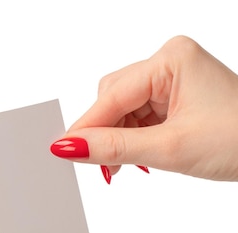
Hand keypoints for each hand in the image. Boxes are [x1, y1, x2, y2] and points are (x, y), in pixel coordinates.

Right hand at [50, 35, 237, 182]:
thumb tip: (68, 147)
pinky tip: (137, 159)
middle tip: (101, 167)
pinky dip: (133, 139)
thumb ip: (114, 148)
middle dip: (104, 134)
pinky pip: (139, 116)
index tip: (61, 151)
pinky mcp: (176, 97)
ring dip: (118, 139)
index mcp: (170, 60)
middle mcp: (170, 63)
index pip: (112, 96)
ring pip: (123, 110)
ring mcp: (174, 79)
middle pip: (113, 99)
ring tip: (124, 167)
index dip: (86, 127)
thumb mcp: (170, 148)